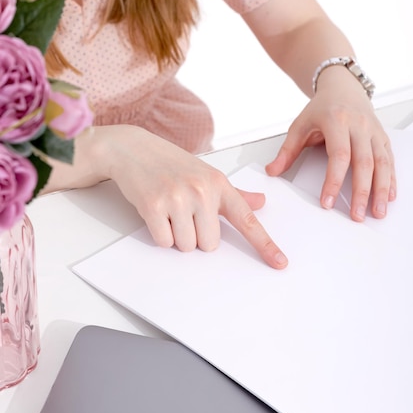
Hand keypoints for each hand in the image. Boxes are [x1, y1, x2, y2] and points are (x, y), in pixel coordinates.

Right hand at [95, 125, 287, 267]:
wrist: (133, 149)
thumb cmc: (171, 164)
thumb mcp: (206, 173)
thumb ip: (235, 193)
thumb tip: (261, 202)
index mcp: (219, 184)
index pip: (247, 219)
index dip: (264, 244)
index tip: (280, 263)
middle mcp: (202, 190)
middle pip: (210, 244)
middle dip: (195, 235)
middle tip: (183, 212)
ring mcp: (178, 197)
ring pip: (187, 246)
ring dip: (176, 235)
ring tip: (168, 210)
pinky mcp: (154, 205)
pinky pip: (164, 242)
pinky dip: (160, 233)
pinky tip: (156, 212)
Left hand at [266, 68, 395, 220]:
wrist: (342, 88)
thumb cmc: (322, 108)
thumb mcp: (300, 126)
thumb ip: (287, 151)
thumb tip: (272, 171)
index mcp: (336, 121)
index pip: (338, 155)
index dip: (334, 181)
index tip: (328, 202)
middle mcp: (359, 125)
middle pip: (364, 162)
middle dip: (362, 192)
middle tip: (357, 215)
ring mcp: (373, 131)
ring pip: (382, 163)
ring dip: (381, 190)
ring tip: (377, 212)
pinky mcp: (382, 137)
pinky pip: (390, 160)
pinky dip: (390, 179)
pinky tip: (389, 195)